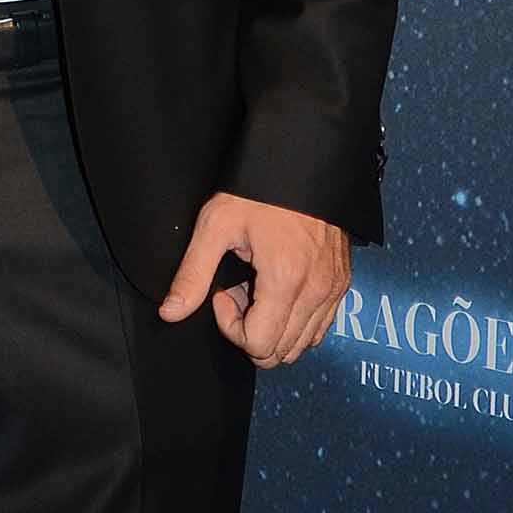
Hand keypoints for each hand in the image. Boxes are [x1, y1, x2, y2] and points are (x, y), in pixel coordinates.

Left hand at [159, 195, 349, 367]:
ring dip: (273, 329)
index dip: (231, 328)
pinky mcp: (342, 283)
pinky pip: (320, 327)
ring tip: (258, 290)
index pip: (259, 344)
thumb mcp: (216, 225)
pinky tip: (278, 291)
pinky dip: (296, 323)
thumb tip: (171, 312)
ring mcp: (333, 288)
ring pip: (301, 345)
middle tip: (239, 292)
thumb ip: (192, 273)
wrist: (303, 160)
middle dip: (251, 331)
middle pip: (280, 352)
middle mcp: (316, 290)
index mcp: (286, 279)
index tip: (223, 294)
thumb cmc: (259, 188)